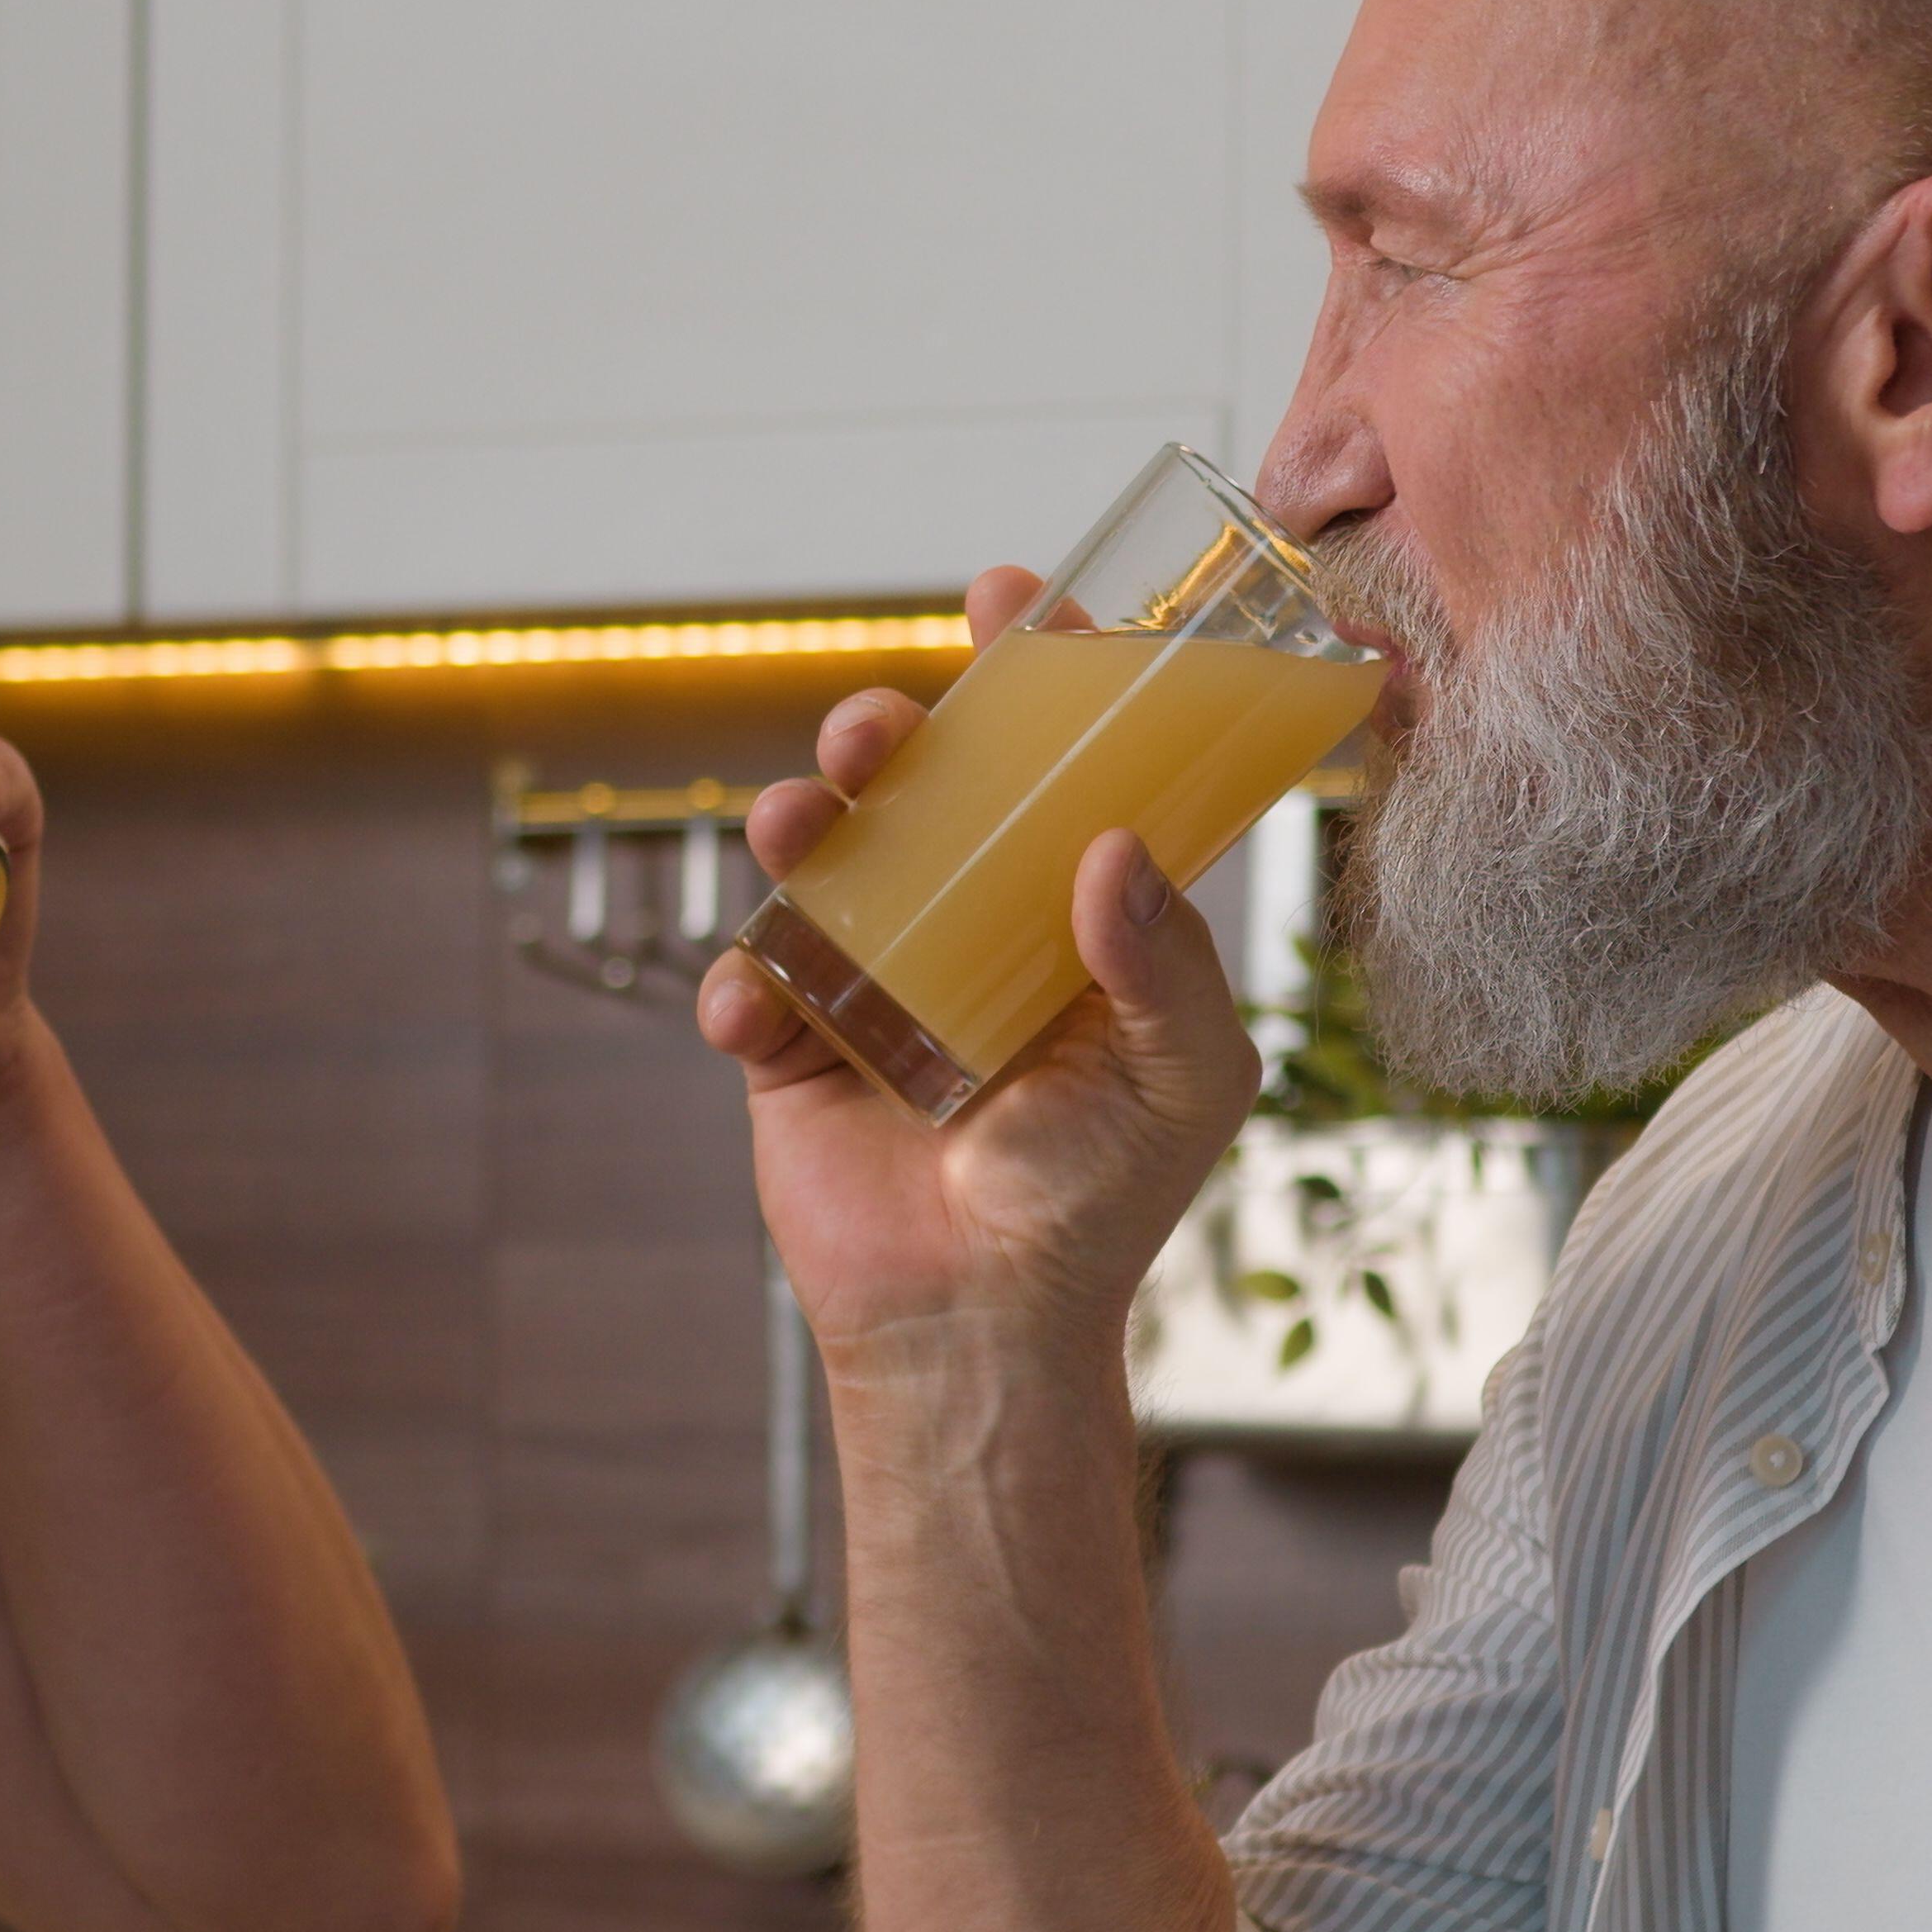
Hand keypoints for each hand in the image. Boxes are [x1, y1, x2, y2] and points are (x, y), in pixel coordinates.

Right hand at [692, 568, 1266, 1357]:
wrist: (987, 1328)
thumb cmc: (1101, 1200)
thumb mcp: (1188, 1074)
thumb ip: (1169, 961)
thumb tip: (1112, 847)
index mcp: (1063, 913)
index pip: (1050, 767)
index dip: (1032, 677)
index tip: (1016, 604)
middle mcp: (964, 927)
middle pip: (917, 789)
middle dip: (890, 731)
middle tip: (887, 725)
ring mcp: (869, 982)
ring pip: (820, 860)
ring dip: (799, 816)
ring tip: (803, 820)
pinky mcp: (793, 1052)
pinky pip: (751, 986)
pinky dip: (743, 980)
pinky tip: (760, 1002)